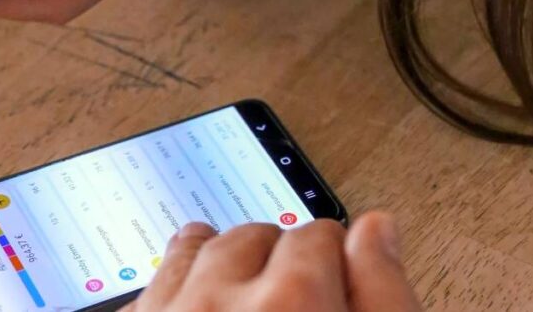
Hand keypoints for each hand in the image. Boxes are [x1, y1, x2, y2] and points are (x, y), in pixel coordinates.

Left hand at [126, 212, 421, 311]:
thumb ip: (386, 294)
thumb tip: (378, 228)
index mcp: (294, 302)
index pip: (319, 236)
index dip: (333, 259)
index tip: (335, 281)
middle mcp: (220, 303)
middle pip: (254, 236)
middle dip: (277, 258)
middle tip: (292, 291)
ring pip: (193, 253)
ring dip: (219, 262)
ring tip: (239, 285)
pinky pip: (145, 289)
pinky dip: (169, 287)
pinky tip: (186, 301)